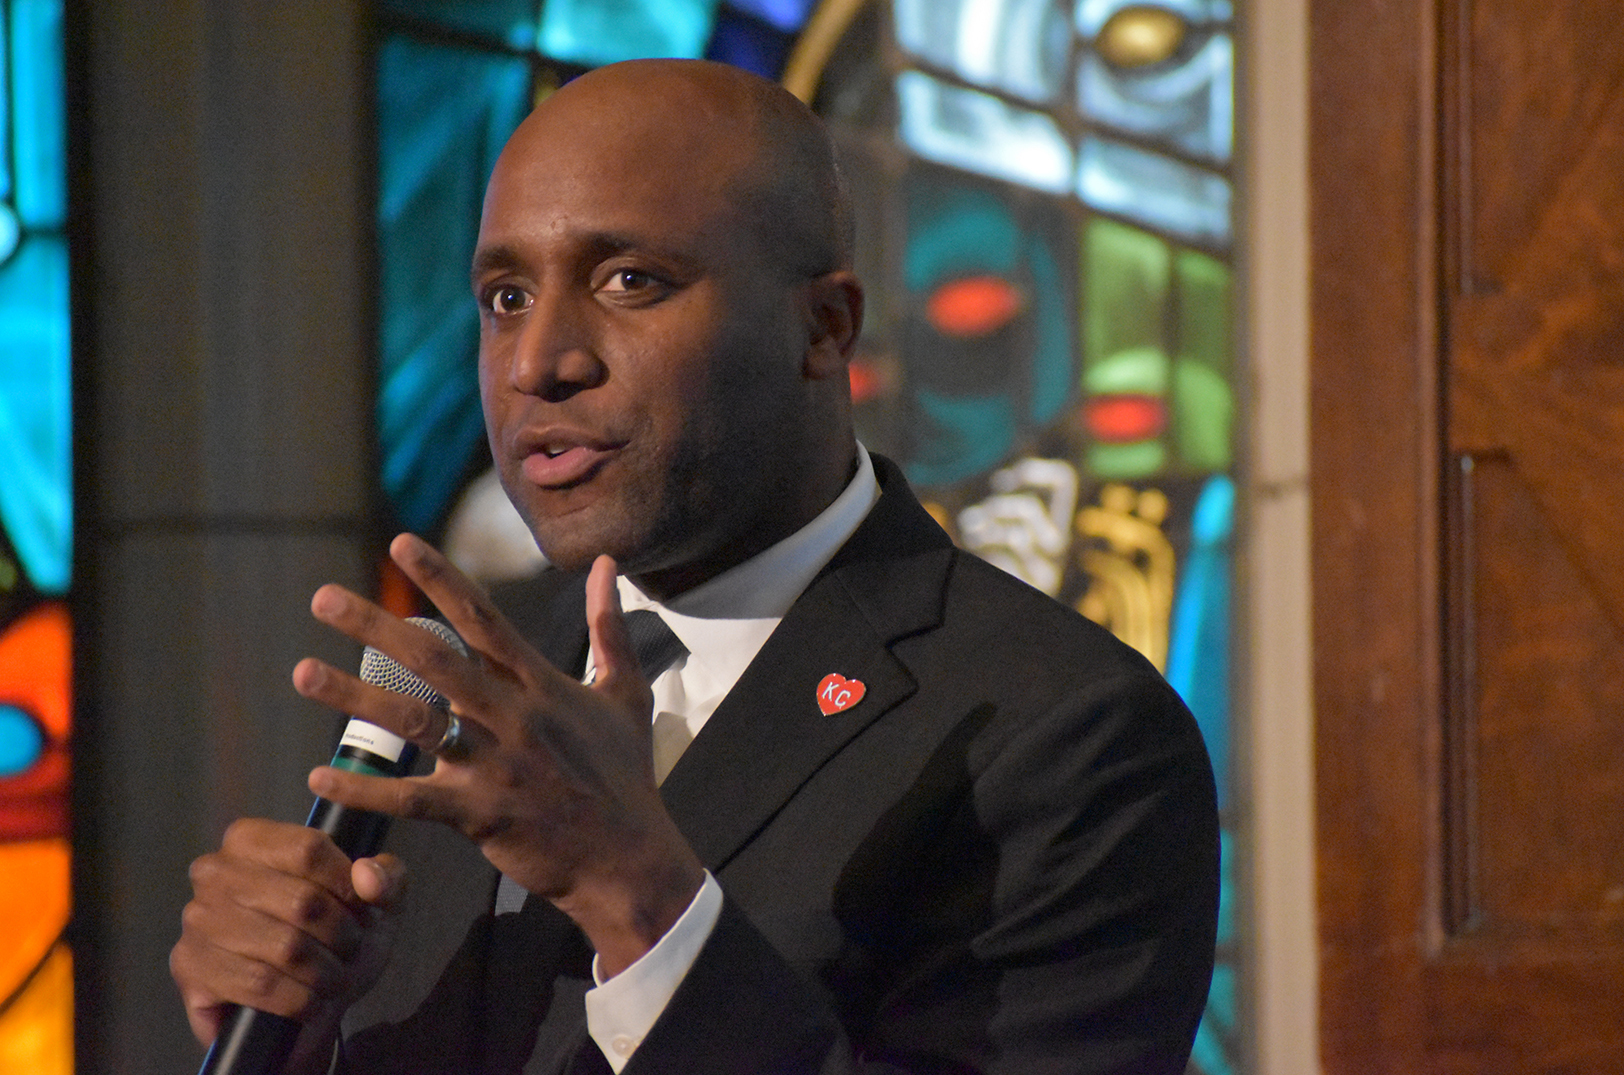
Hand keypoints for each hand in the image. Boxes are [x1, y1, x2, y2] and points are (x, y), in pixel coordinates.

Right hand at [170, 819, 406, 1071]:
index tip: (360, 907)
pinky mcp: (189, 967)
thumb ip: (387, 878)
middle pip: (302, 901)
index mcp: (252, 838)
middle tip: (349, 949)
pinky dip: (299, 999)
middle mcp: (214, 871)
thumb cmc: (336, 937)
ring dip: (325, 971)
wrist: (307, 1002)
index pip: (309, 848)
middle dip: (341, 934)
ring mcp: (197, 919)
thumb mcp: (376, 901)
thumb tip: (366, 874)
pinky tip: (309, 1002)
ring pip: (285, 947)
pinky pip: (259, 984)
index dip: (347, 884)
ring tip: (333, 977)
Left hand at [292, 534, 705, 976]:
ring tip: (302, 672)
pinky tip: (320, 776)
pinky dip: (365, 789)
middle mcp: (514, 716)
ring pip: (414, 723)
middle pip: (434, 660)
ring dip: (353, 697)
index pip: (483, 620)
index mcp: (543, 684)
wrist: (631, 859)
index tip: (399, 543)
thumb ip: (610, 627)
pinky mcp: (481, 815)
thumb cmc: (626, 776)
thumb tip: (608, 564)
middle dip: (375, 626)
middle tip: (322, 598)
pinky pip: (411, 799)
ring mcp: (496, 765)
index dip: (441, 579)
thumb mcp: (627, 694)